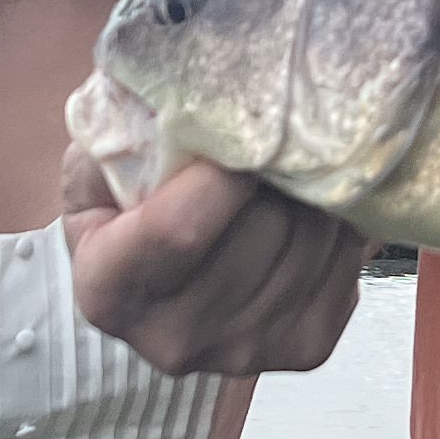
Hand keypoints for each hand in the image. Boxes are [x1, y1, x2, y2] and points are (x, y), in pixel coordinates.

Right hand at [63, 146, 368, 374]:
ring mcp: (245, 351)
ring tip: (292, 163)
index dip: (221, 170)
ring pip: (312, 243)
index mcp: (110, 292)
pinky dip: (338, 226)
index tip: (240, 127)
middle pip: (262, 230)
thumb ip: (124, 135)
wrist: (152, 279)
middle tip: (276, 129)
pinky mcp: (304, 348)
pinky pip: (344, 265)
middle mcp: (176, 339)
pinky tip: (311, 206)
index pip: (180, 228)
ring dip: (314, 190)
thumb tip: (188, 88)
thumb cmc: (120, 206)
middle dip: (276, 168)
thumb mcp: (95, 163)